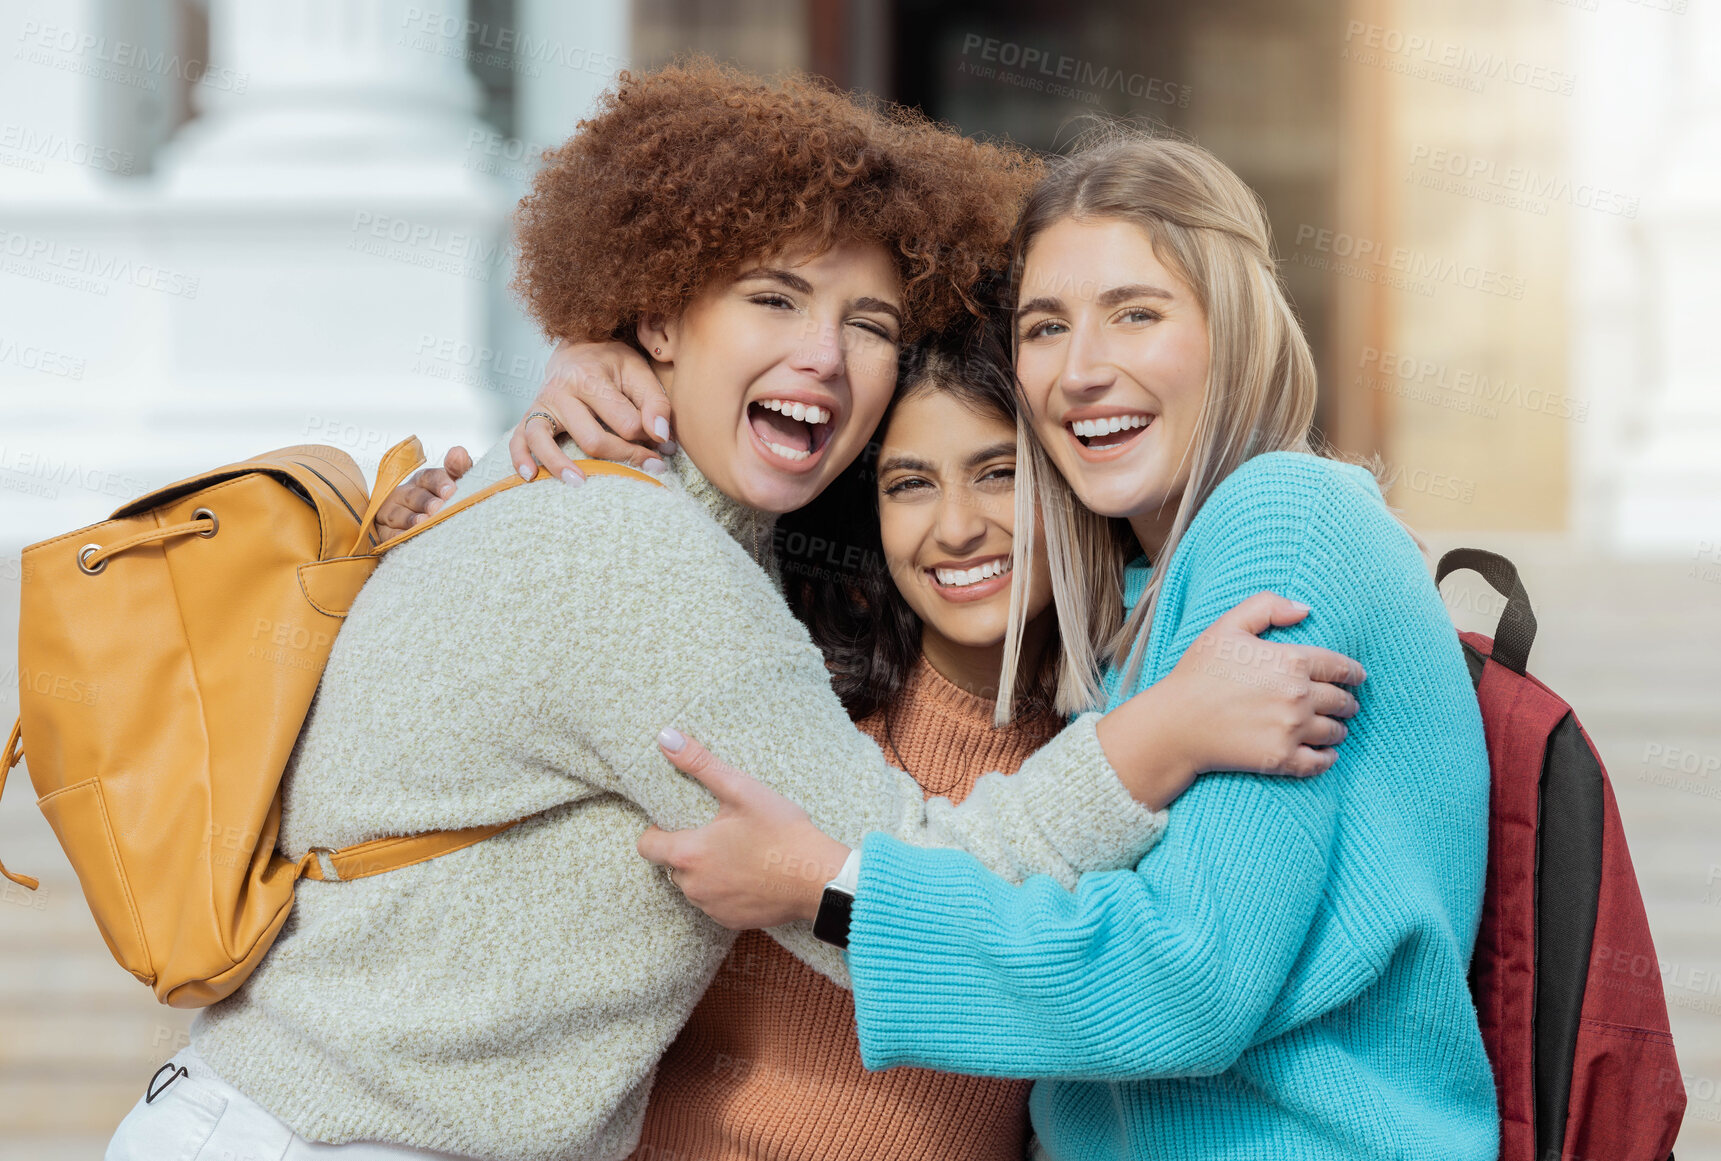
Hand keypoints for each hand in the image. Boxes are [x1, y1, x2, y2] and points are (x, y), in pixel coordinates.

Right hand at [373, 445, 471, 539]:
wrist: (436, 537)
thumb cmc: (446, 505)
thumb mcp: (456, 486)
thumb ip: (460, 470)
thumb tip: (459, 452)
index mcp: (424, 481)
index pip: (430, 477)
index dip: (440, 482)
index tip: (451, 490)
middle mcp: (405, 494)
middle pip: (413, 495)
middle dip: (425, 501)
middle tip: (438, 508)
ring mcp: (391, 513)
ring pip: (396, 514)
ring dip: (409, 519)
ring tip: (423, 522)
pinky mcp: (384, 533)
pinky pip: (387, 534)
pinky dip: (396, 536)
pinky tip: (407, 538)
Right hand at [509, 339, 675, 482]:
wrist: (578, 349)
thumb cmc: (612, 364)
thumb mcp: (639, 372)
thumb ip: (655, 402)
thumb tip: (662, 436)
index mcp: (591, 377)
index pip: (625, 422)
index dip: (648, 437)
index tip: (662, 444)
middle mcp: (561, 390)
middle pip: (591, 439)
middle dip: (624, 456)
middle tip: (650, 466)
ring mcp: (541, 404)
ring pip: (545, 440)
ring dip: (560, 465)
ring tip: (580, 484)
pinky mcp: (529, 416)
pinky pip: (517, 440)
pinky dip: (520, 458)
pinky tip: (530, 476)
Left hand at [638, 729, 850, 929]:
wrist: (818, 877)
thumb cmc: (781, 832)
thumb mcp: (741, 790)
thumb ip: (700, 764)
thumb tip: (666, 737)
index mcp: (689, 853)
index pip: (647, 847)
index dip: (656, 832)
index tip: (676, 822)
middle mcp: (694, 886)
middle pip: (671, 866)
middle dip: (685, 850)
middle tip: (716, 833)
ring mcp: (712, 907)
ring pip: (693, 886)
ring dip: (704, 872)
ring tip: (734, 852)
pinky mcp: (731, 920)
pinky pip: (714, 903)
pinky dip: (724, 890)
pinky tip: (748, 874)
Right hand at [1096, 592, 1364, 809]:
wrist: (1175, 724)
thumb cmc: (1198, 673)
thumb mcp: (1227, 626)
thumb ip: (1267, 607)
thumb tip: (1305, 609)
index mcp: (1291, 661)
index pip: (1341, 667)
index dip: (1354, 673)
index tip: (1358, 677)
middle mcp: (1299, 696)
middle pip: (1341, 701)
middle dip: (1348, 702)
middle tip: (1348, 705)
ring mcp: (1292, 730)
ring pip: (1334, 731)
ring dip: (1339, 729)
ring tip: (1336, 729)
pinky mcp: (1282, 759)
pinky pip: (1320, 762)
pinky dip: (1328, 758)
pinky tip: (1327, 755)